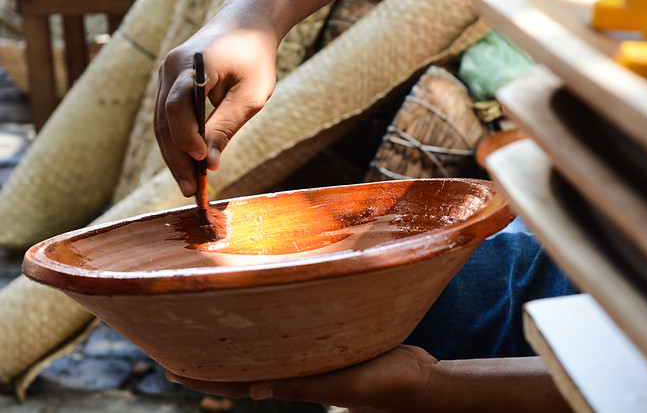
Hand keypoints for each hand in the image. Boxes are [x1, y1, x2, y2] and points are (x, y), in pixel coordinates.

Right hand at [154, 17, 277, 196]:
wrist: (247, 23)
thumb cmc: (254, 57)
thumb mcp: (250, 94)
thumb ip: (227, 125)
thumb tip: (210, 163)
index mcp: (190, 65)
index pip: (178, 107)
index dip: (188, 137)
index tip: (204, 162)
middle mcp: (170, 69)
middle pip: (164, 121)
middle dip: (177, 158)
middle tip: (191, 190)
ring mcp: (166, 76)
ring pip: (162, 123)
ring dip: (174, 155)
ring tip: (189, 185)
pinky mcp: (170, 84)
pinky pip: (168, 117)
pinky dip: (177, 141)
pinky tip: (189, 164)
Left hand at [165, 345, 436, 411]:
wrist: (421, 381)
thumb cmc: (385, 383)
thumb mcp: (343, 384)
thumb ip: (302, 386)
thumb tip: (254, 391)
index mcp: (296, 385)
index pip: (238, 383)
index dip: (203, 378)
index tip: (168, 367)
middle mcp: (300, 372)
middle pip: (248, 364)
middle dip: (216, 353)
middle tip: (182, 334)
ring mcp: (316, 360)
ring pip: (270, 349)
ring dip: (244, 339)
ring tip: (219, 319)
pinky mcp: (334, 344)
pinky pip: (296, 337)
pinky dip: (278, 327)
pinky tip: (273, 311)